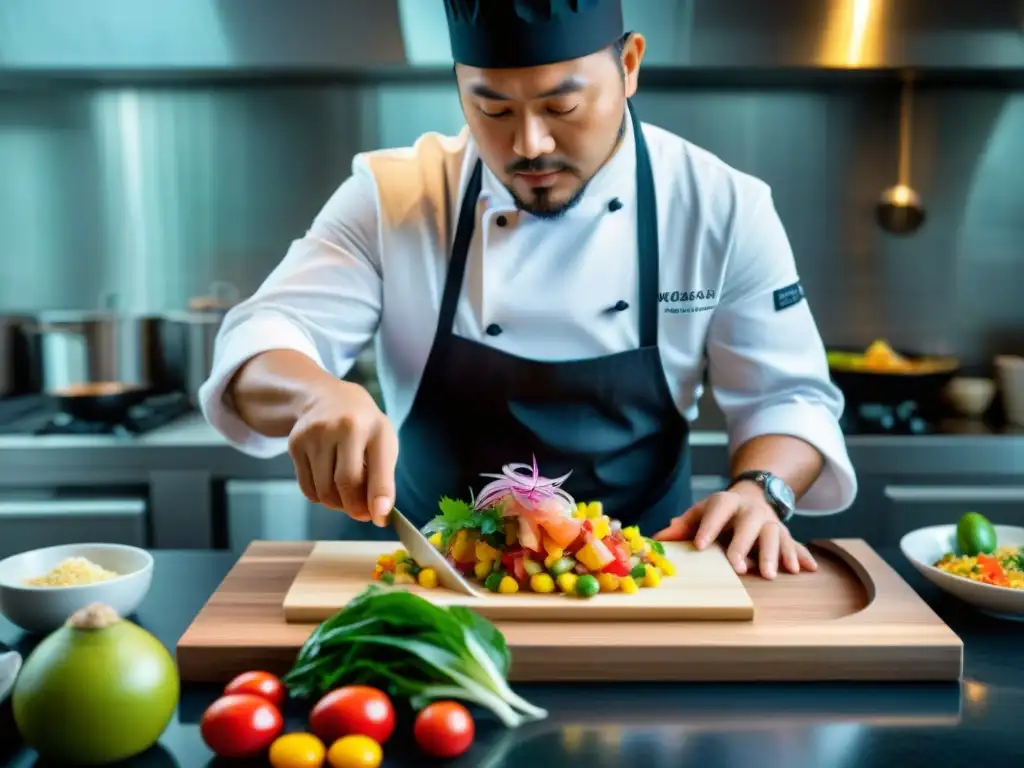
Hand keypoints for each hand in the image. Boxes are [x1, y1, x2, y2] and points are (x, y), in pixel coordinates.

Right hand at [287, 379, 397, 526]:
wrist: (326, 398)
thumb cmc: (363, 427)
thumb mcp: (382, 443)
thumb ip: (383, 478)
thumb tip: (379, 516)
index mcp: (374, 428)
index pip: (378, 469)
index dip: (379, 497)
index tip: (380, 518)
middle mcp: (344, 427)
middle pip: (346, 483)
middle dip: (355, 507)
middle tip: (362, 514)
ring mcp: (316, 434)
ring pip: (324, 491)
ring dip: (337, 504)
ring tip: (346, 496)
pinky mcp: (296, 444)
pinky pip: (307, 488)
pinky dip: (320, 497)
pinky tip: (328, 485)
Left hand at [652, 489, 816, 578]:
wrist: (752, 496)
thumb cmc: (719, 512)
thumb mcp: (700, 513)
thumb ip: (682, 526)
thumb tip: (657, 539)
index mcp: (727, 502)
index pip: (718, 509)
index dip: (708, 526)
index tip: (699, 545)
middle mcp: (751, 510)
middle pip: (750, 524)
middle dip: (745, 546)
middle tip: (738, 568)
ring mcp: (770, 522)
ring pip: (775, 534)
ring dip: (776, 554)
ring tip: (772, 575)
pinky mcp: (785, 534)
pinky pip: (795, 544)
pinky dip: (801, 556)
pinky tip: (807, 570)